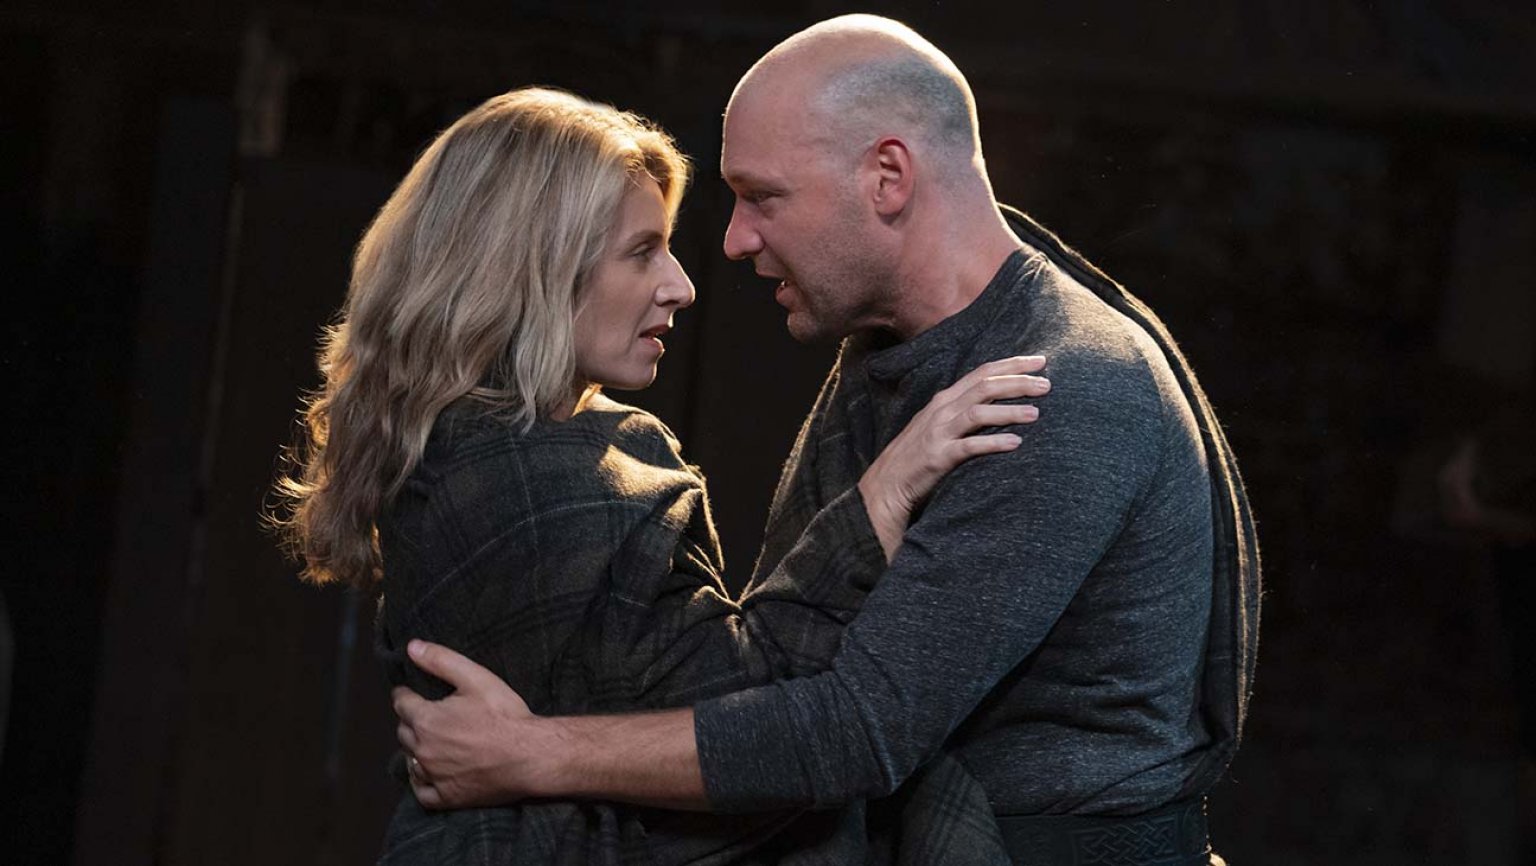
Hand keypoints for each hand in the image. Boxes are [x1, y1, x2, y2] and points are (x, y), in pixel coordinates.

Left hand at [393, 640, 555, 808]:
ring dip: (416, 749)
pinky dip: (421, 781)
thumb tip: (412, 647)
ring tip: (428, 741)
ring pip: (411, 760)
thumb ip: (441, 661)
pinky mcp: (447, 797)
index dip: (405, 695)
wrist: (530, 755)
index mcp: (426, 719)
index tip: (407, 692)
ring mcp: (434, 776)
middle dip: (411, 721)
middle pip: (404, 732)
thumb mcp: (476, 678)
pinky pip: (422, 791)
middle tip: (424, 715)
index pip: (402, 703)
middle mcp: (424, 749)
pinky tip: (428, 773)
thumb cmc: (505, 716)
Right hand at [858, 354, 1048, 559]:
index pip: (982, 373)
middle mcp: (941, 411)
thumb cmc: (917, 457)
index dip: (1012, 365)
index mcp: (944, 400)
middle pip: (984, 387)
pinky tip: (1016, 444)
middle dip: (1017, 383)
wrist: (887, 485)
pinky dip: (993, 443)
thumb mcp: (938, 426)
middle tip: (1047, 385)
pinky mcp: (938, 457)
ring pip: (978, 413)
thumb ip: (962, 412)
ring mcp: (939, 433)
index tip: (1040, 361)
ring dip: (1009, 411)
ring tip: (1036, 414)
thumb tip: (996, 403)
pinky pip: (970, 447)